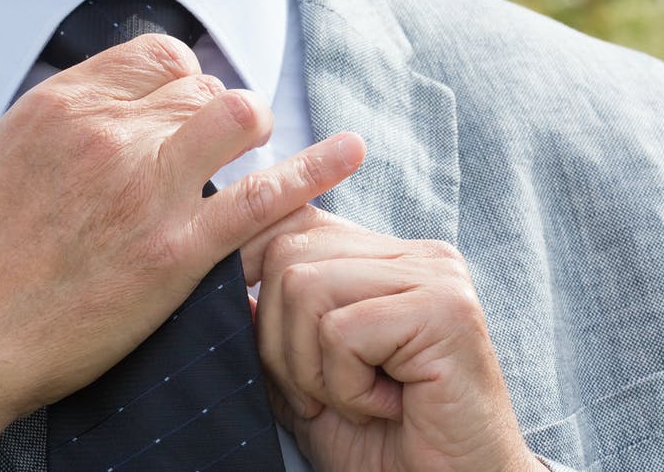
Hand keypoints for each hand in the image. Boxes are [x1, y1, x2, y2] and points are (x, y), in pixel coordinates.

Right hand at [0, 35, 363, 458]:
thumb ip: (66, 116)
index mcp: (61, 102)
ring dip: (251, 134)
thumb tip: (119, 100)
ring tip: (248, 159)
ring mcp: (145, 190)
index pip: (159, 57)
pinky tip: (350, 153)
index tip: (184, 111)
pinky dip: (315, 172)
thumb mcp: (3, 153)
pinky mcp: (175, 252)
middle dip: (214, 116)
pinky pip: (263, 197)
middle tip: (206, 156)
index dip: (184, 82)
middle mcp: (107, 133)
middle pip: (202, 88)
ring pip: (239, 118)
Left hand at [242, 163, 541, 471]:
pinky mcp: (445, 310)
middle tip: (322, 394)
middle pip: (287, 255)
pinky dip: (346, 385)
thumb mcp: (305, 376)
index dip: (250, 268)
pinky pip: (342, 330)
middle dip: (279, 340)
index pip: (293, 221)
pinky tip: (388, 406)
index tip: (246, 324)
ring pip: (305, 287)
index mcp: (384, 257)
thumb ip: (270, 325)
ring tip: (358, 399)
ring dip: (313, 367)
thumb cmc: (380, 442)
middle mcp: (414, 253)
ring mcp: (435, 275)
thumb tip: (218, 272)